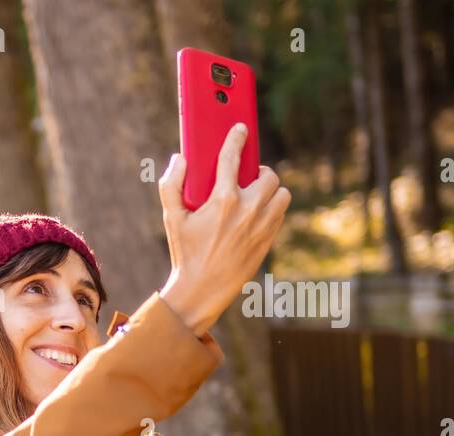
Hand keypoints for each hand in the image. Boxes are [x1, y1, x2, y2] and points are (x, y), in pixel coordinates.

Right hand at [156, 123, 290, 336]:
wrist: (202, 289)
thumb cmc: (185, 253)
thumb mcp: (171, 219)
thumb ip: (171, 185)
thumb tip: (180, 159)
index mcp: (222, 200)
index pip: (232, 157)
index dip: (237, 138)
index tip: (241, 128)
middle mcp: (247, 210)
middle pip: (268, 175)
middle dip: (259, 171)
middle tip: (248, 176)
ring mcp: (262, 225)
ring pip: (282, 193)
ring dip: (271, 190)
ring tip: (256, 195)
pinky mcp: (269, 239)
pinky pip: (281, 212)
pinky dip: (273, 207)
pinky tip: (258, 212)